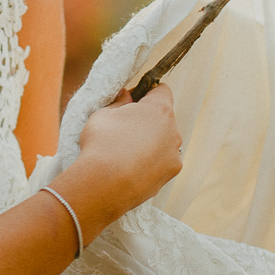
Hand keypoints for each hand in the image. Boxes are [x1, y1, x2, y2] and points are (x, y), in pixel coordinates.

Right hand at [61, 86, 180, 226]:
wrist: (103, 184)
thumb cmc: (101, 144)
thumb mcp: (102, 114)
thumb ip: (118, 102)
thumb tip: (125, 96)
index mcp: (159, 110)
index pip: (161, 90)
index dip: (145, 92)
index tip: (131, 101)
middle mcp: (173, 130)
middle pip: (163, 118)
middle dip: (147, 120)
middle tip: (124, 129)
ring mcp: (174, 154)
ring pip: (164, 141)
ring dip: (151, 142)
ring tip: (126, 153)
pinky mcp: (170, 174)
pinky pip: (162, 162)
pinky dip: (151, 163)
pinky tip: (132, 168)